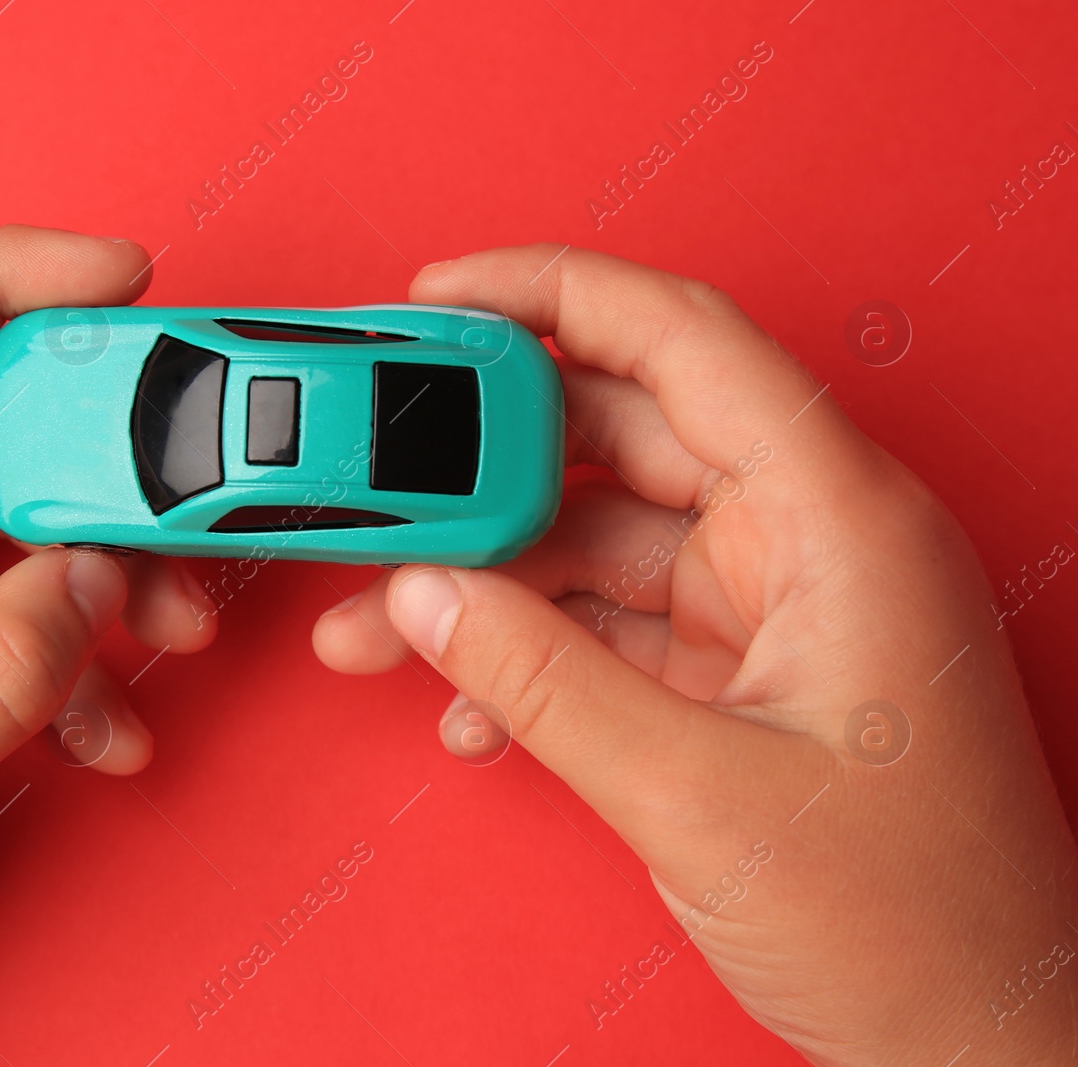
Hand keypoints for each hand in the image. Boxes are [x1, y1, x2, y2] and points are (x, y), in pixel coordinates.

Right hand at [313, 245, 1077, 1063]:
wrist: (975, 1036)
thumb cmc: (910, 921)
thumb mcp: (696, 793)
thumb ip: (542, 682)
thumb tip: (425, 598)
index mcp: (835, 519)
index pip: (682, 341)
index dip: (551, 295)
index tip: (439, 297)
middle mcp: (804, 538)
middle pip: (616, 436)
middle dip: (480, 461)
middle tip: (376, 478)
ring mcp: (768, 603)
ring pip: (594, 539)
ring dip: (485, 577)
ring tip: (377, 621)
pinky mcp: (737, 667)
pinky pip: (607, 622)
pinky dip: (531, 651)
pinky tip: (467, 704)